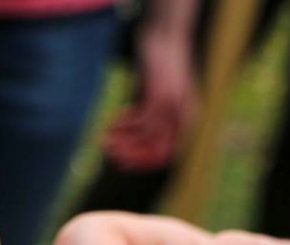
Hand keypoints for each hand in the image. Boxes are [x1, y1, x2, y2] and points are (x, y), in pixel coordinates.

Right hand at [103, 24, 197, 169]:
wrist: (168, 36)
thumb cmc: (163, 66)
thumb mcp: (163, 96)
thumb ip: (156, 118)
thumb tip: (139, 140)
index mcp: (186, 122)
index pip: (164, 157)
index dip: (141, 163)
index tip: (122, 163)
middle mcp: (183, 119)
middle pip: (155, 152)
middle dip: (130, 156)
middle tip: (110, 155)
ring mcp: (172, 108)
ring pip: (146, 139)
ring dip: (123, 142)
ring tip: (104, 140)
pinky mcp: (161, 96)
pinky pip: (141, 121)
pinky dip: (125, 124)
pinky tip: (113, 120)